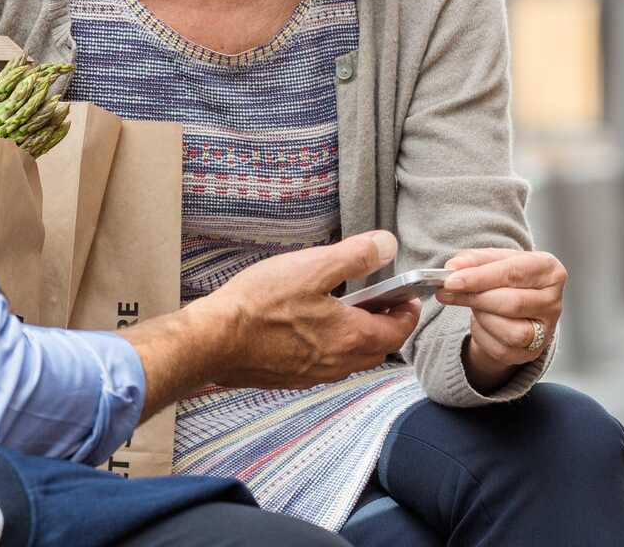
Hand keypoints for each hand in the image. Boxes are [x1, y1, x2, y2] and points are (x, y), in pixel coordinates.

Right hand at [188, 230, 420, 390]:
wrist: (214, 341)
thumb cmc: (261, 303)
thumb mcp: (312, 266)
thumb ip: (355, 256)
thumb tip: (387, 245)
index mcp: (350, 336)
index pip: (397, 332)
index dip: (408, 314)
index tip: (409, 299)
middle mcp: (337, 363)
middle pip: (378, 350)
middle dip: (387, 327)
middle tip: (382, 304)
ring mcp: (313, 375)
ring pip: (352, 360)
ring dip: (360, 339)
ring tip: (349, 312)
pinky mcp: (290, 378)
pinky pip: (325, 366)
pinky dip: (334, 349)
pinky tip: (314, 329)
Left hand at [436, 248, 565, 378]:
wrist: (515, 306)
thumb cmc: (507, 279)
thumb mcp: (493, 261)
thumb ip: (474, 260)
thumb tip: (454, 267)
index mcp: (549, 270)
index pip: (513, 272)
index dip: (480, 277)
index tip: (452, 279)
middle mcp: (553, 300)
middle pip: (511, 303)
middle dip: (474, 297)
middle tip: (448, 290)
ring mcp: (546, 329)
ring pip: (509, 330)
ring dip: (482, 316)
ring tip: (473, 304)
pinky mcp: (532, 352)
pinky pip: (501, 348)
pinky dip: (483, 333)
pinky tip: (481, 321)